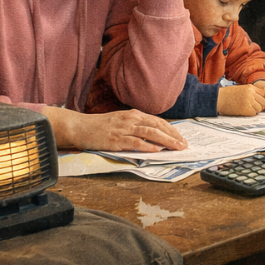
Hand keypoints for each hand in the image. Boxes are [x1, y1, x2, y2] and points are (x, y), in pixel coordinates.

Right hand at [42, 106, 186, 151]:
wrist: (80, 126)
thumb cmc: (100, 126)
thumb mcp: (121, 121)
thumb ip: (137, 126)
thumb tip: (154, 136)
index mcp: (134, 114)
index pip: (158, 121)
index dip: (171, 130)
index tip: (181, 138)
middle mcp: (131, 119)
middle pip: (157, 126)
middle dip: (173, 136)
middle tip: (184, 144)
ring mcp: (124, 129)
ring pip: (150, 133)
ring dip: (166, 141)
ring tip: (176, 147)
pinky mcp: (116, 139)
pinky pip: (135, 142)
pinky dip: (148, 145)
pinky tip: (157, 150)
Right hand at [218, 84, 264, 115]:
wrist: (218, 99)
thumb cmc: (228, 94)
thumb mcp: (241, 88)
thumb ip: (250, 92)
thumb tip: (260, 98)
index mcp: (250, 87)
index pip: (263, 93)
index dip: (261, 98)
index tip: (256, 101)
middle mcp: (251, 93)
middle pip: (263, 101)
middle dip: (260, 105)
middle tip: (253, 107)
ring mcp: (249, 101)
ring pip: (260, 108)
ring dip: (256, 110)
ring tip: (248, 109)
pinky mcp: (245, 109)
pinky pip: (254, 113)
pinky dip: (251, 114)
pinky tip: (245, 112)